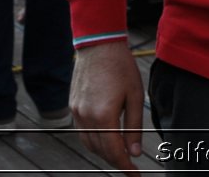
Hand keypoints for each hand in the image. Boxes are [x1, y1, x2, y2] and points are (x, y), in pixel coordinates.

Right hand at [71, 43, 143, 171]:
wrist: (98, 44)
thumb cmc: (120, 67)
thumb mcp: (135, 95)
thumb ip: (134, 126)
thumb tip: (134, 152)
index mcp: (104, 115)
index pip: (114, 151)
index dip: (125, 165)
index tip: (134, 174)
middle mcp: (86, 117)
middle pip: (101, 150)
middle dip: (116, 160)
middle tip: (130, 164)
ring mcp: (77, 112)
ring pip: (89, 144)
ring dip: (104, 152)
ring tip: (119, 152)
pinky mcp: (73, 106)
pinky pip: (82, 132)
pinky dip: (94, 140)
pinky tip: (106, 138)